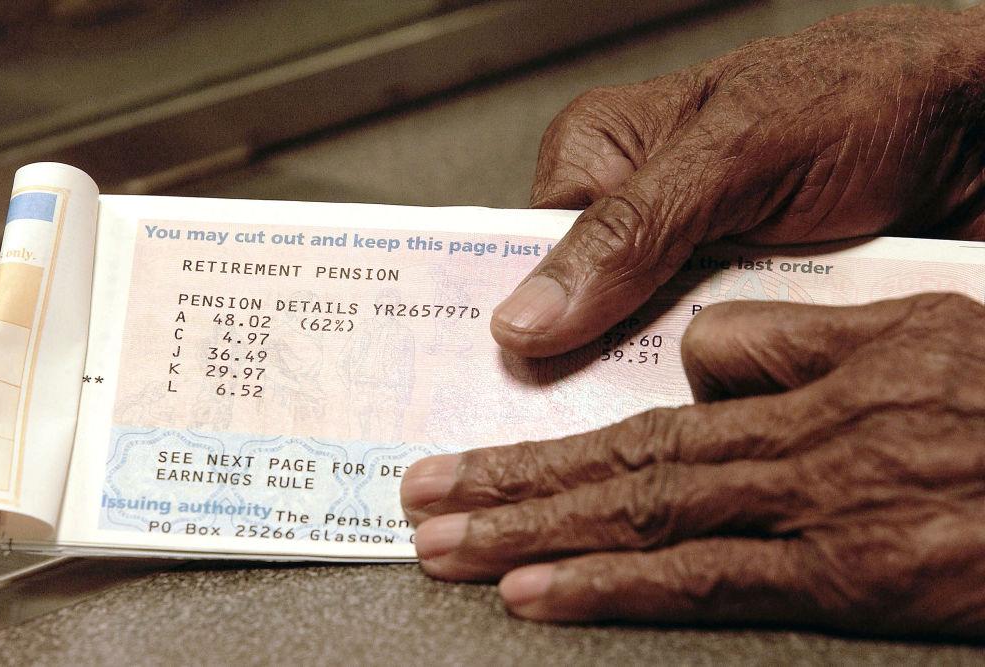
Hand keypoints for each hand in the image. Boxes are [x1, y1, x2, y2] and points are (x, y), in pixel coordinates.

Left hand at [402, 293, 984, 637]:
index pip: (643, 412)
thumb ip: (794, 338)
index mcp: (801, 380)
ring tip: (446, 549)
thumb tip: (699, 356)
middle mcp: (788, 445)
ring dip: (531, 533)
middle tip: (420, 501)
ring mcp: (813, 515)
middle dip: (505, 484)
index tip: (474, 455)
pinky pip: (708, 583)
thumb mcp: (909, 328)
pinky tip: (541, 594)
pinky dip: (612, 587)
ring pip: (642, 517)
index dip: (551, 437)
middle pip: (618, 464)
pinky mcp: (848, 580)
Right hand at [491, 5, 984, 357]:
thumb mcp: (736, 152)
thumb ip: (630, 230)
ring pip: (639, 349)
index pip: (524, 250)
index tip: (514, 371)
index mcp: (605, 156)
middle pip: (578, 311)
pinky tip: (728, 394)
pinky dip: (716, 386)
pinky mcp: (743, 310)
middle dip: (590, 357)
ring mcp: (691, 269)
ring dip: (659, 377)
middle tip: (598, 391)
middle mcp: (638, 215)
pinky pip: (704, 365)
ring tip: (681, 387)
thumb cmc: (868, 98)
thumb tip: (527, 314)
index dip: (521, 313)